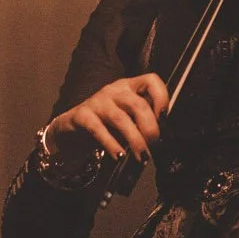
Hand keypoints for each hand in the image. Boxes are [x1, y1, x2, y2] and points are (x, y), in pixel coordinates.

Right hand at [45, 74, 168, 165]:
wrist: (73, 131)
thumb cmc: (106, 125)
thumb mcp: (128, 120)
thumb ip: (143, 123)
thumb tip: (161, 139)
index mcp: (130, 87)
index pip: (151, 81)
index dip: (161, 97)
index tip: (165, 118)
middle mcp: (114, 91)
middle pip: (138, 104)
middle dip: (150, 128)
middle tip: (154, 146)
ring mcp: (97, 101)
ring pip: (120, 119)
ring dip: (135, 140)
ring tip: (141, 156)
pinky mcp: (82, 115)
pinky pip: (98, 129)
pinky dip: (111, 144)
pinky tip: (119, 156)